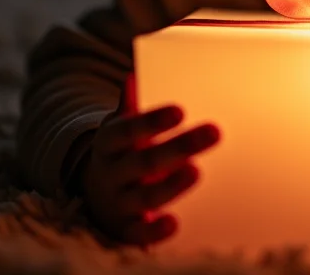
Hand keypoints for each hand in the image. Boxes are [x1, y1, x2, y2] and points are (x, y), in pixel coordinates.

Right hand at [80, 79, 220, 244]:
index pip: (129, 130)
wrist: (95, 194)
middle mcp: (111, 173)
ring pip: (144, 196)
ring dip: (171, 185)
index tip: (180, 110)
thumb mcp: (120, 127)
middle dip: (180, 147)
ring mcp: (118, 203)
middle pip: (144, 161)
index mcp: (109, 142)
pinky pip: (139, 233)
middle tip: (215, 131)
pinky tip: (174, 223)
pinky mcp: (125, 229)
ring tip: (197, 170)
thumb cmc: (121, 151)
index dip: (152, 121)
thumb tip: (133, 76)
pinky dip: (155, 231)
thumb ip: (130, 106)